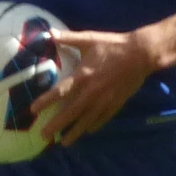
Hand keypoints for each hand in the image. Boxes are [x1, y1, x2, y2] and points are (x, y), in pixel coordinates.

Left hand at [29, 28, 162, 146]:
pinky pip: (102, 119)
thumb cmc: (114, 45)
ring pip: (86, 121)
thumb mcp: (90, 38)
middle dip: (56, 125)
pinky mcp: (116, 103)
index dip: (45, 102)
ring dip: (74, 132)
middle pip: (70, 113)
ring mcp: (104, 100)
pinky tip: (87, 131)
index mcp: (83, 75)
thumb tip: (49, 32)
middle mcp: (91, 92)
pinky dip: (94, 126)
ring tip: (64, 143)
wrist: (141, 54)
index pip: (60, 92)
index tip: (33, 110)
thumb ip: (69, 38)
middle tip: (44, 136)